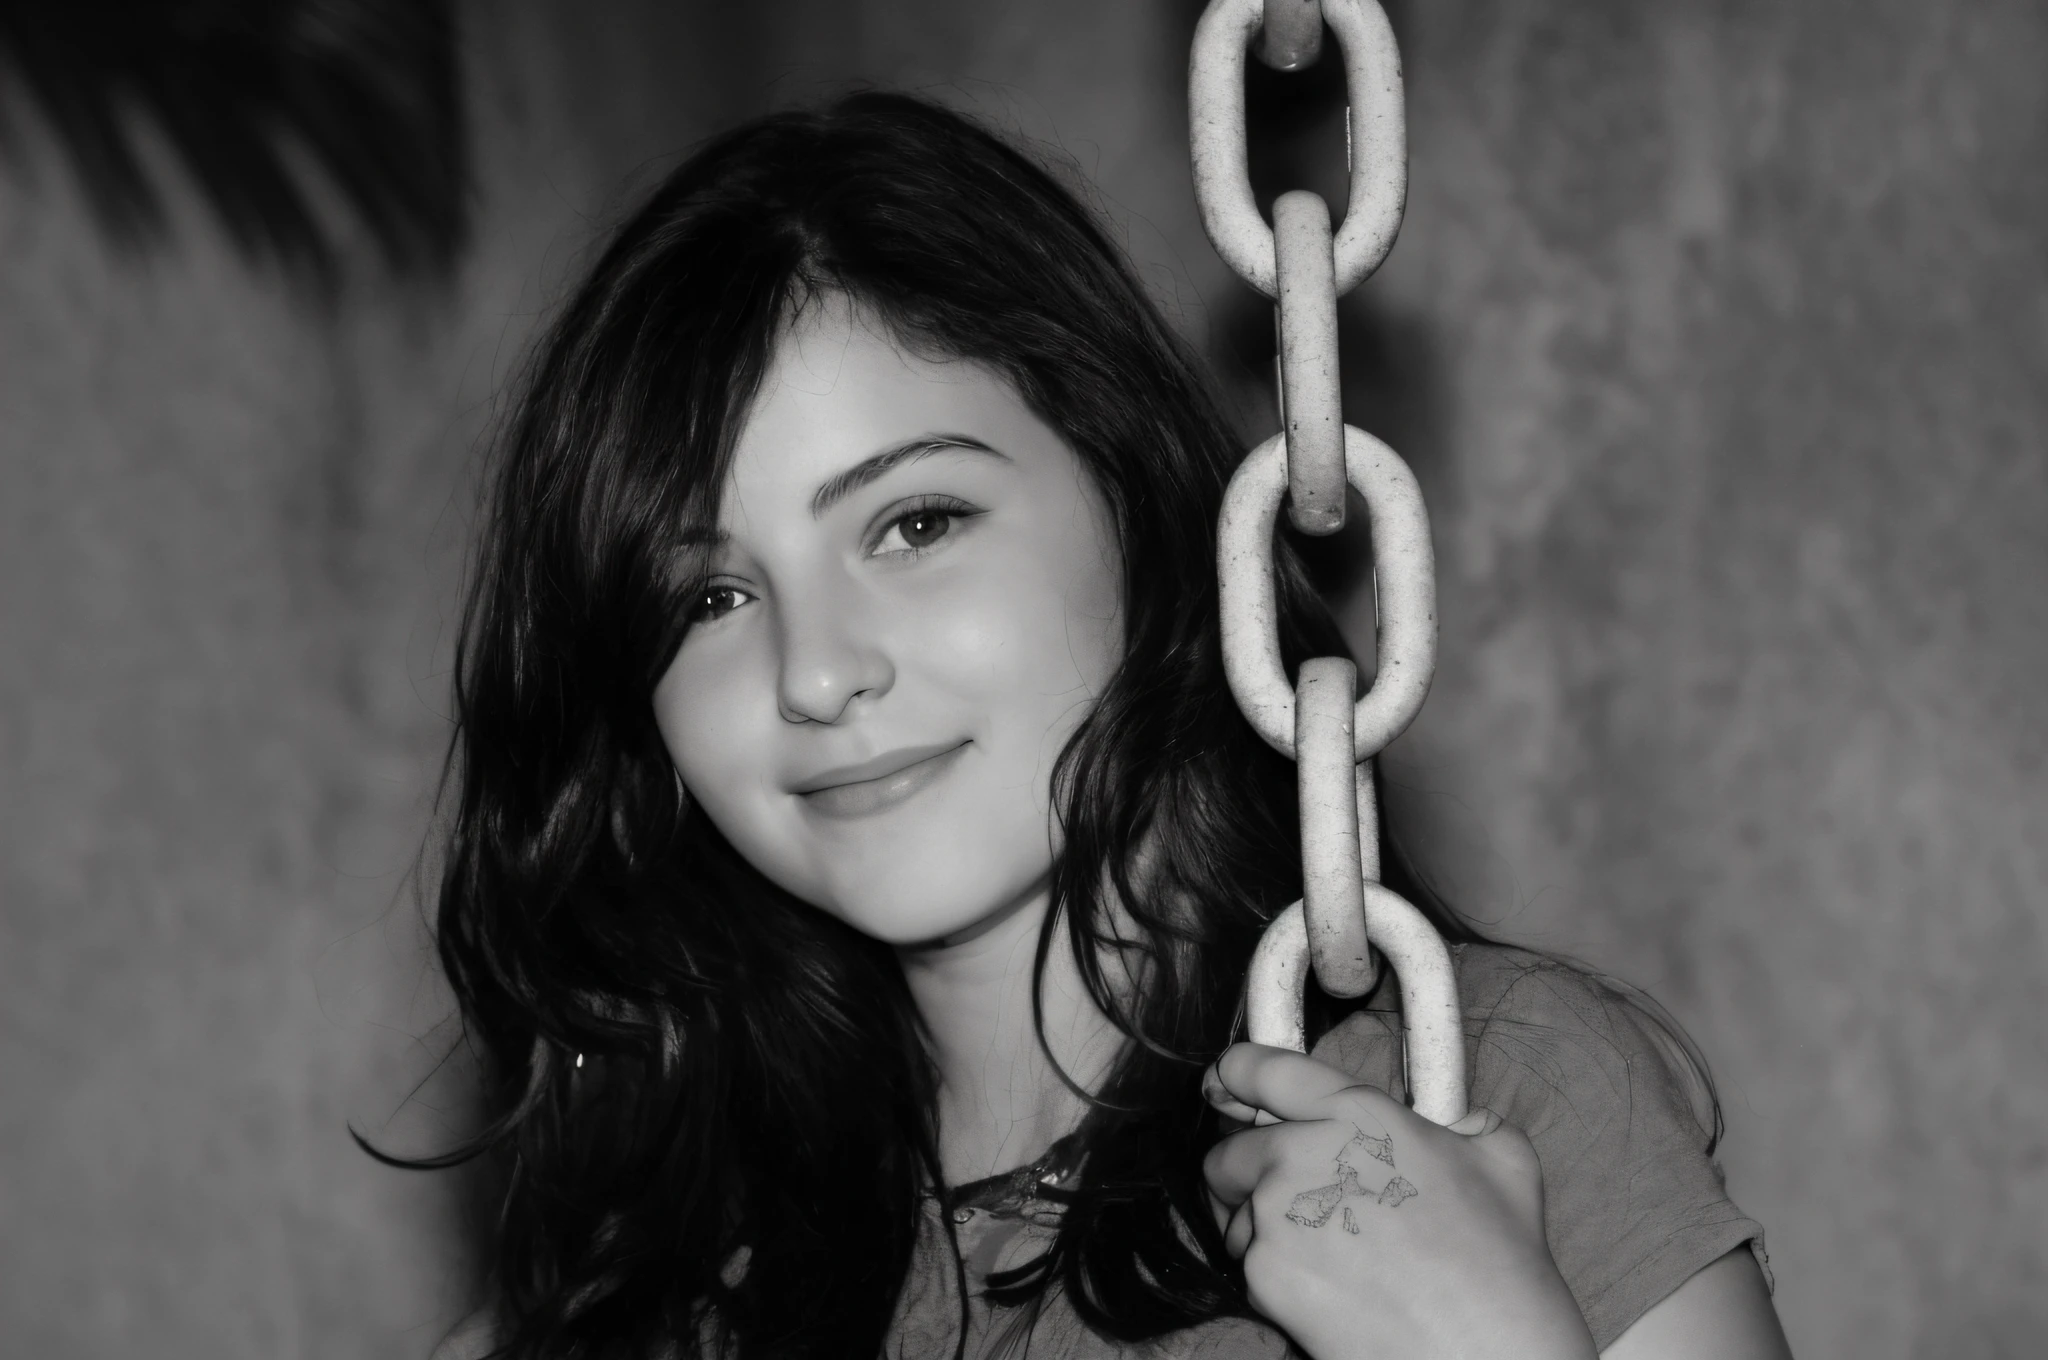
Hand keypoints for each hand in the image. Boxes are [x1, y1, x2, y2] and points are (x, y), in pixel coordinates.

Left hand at [1202, 1043, 1596, 1359]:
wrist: (1485, 1352)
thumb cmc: (1501, 1262)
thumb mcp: (1505, 1161)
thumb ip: (1466, 1121)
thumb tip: (1457, 1122)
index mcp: (1358, 1115)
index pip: (1262, 1071)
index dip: (1237, 1073)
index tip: (1227, 1082)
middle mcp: (1304, 1154)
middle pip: (1229, 1151)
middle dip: (1246, 1172)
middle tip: (1289, 1197)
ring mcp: (1277, 1216)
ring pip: (1236, 1215)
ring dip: (1262, 1229)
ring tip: (1328, 1255)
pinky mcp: (1264, 1275)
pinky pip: (1249, 1266)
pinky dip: (1276, 1277)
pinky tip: (1330, 1289)